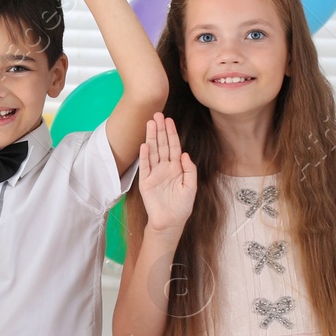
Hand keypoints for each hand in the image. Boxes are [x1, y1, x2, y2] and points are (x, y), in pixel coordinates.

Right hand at [138, 114, 195, 236]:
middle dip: (160, 130)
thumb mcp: (191, 186)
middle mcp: (164, 167)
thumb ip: (189, 169)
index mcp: (176, 168)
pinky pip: (145, 166)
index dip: (171, 133)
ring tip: (149, 124)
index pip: (173, 146)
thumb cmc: (182, 206)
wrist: (170, 221)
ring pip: (153, 151)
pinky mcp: (145, 181)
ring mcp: (154, 173)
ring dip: (151, 137)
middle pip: (161, 145)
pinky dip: (144, 156)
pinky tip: (144, 145)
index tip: (169, 120)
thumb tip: (184, 153)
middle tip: (157, 114)